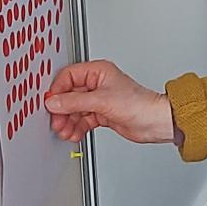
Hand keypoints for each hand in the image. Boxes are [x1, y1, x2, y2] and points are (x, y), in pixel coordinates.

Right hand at [45, 60, 173, 144]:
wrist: (154, 122)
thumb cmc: (139, 104)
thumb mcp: (102, 101)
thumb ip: (75, 102)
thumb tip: (54, 102)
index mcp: (98, 71)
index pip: (68, 76)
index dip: (58, 90)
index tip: (51, 104)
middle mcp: (97, 84)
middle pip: (69, 95)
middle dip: (62, 110)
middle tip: (57, 122)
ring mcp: (99, 99)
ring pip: (74, 109)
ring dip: (68, 121)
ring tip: (66, 131)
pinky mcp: (101, 113)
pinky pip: (82, 120)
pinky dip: (76, 127)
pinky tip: (75, 134)